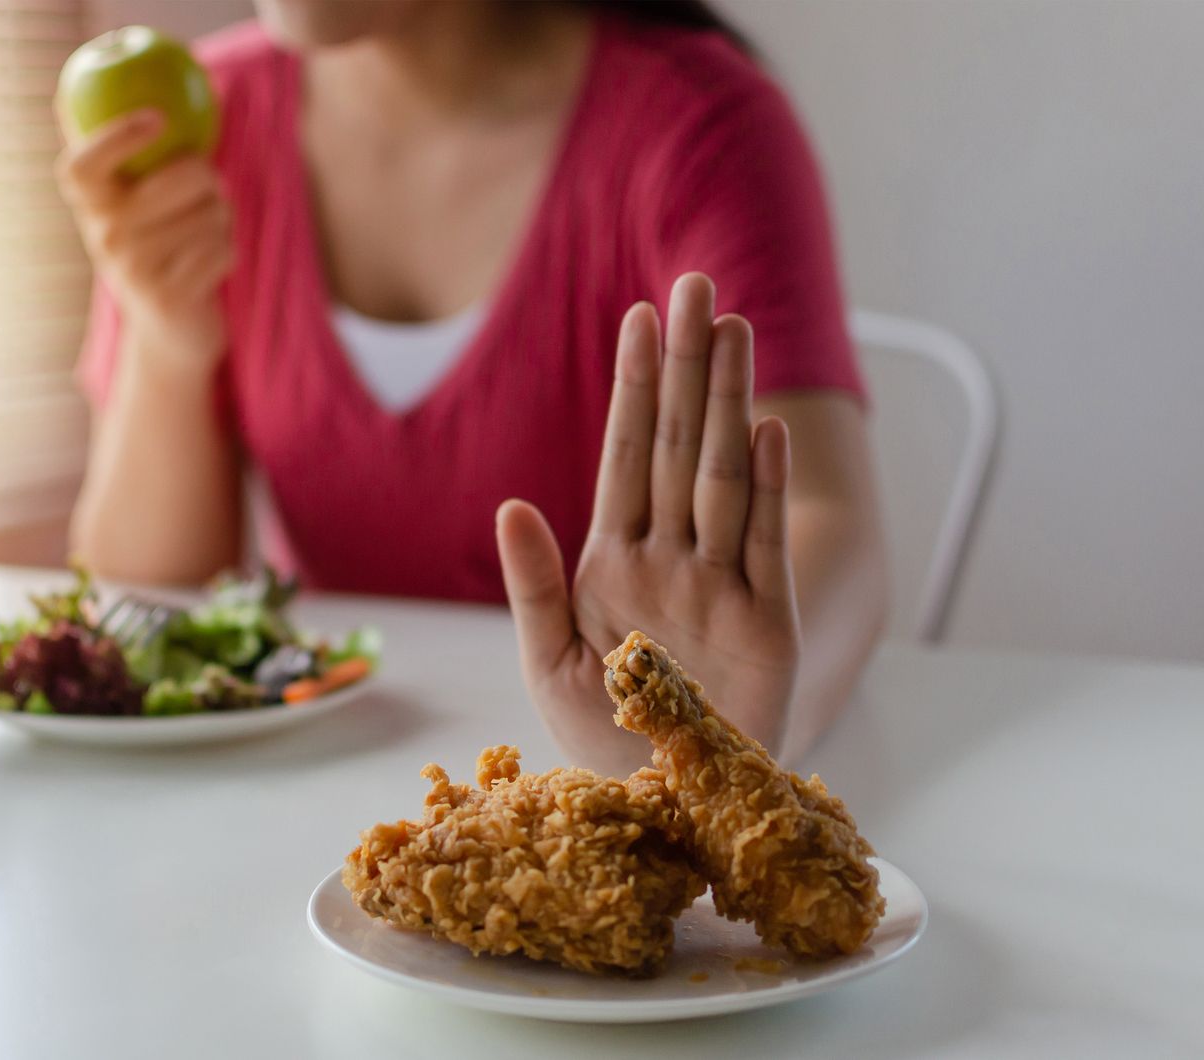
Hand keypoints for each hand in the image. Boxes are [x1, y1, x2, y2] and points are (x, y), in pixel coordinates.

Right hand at [55, 109, 233, 374]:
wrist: (168, 334)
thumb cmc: (159, 249)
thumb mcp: (136, 203)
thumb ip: (135, 151)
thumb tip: (163, 81)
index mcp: (90, 206)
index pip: (82, 165)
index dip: (116, 136)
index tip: (157, 119)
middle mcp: (104, 237)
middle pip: (180, 177)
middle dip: (209, 178)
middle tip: (206, 189)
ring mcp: (134, 272)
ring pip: (211, 213)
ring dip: (222, 220)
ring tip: (203, 236)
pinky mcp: (169, 299)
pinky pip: (224, 248)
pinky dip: (228, 252)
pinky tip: (209, 268)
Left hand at [496, 272, 800, 775]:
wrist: (662, 801)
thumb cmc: (603, 731)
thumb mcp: (548, 661)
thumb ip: (532, 584)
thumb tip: (512, 502)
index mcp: (614, 561)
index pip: (626, 456)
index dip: (634, 387)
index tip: (639, 319)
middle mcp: (672, 558)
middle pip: (678, 446)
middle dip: (686, 368)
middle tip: (696, 285)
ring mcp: (721, 585)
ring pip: (723, 476)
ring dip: (726, 404)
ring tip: (733, 331)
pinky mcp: (767, 624)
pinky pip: (761, 546)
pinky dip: (762, 491)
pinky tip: (761, 432)